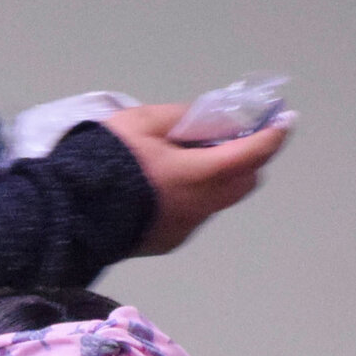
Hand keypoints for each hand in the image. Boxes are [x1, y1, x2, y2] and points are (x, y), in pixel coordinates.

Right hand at [103, 103, 290, 254]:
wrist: (71, 210)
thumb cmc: (106, 158)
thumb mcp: (144, 122)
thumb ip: (185, 117)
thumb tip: (215, 117)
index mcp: (196, 174)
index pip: (250, 155)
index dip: (272, 136)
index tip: (285, 120)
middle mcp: (200, 206)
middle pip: (245, 181)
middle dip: (248, 157)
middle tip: (234, 134)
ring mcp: (187, 227)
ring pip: (221, 198)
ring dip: (221, 176)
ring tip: (192, 154)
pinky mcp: (171, 239)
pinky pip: (197, 212)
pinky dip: (196, 193)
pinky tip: (166, 181)